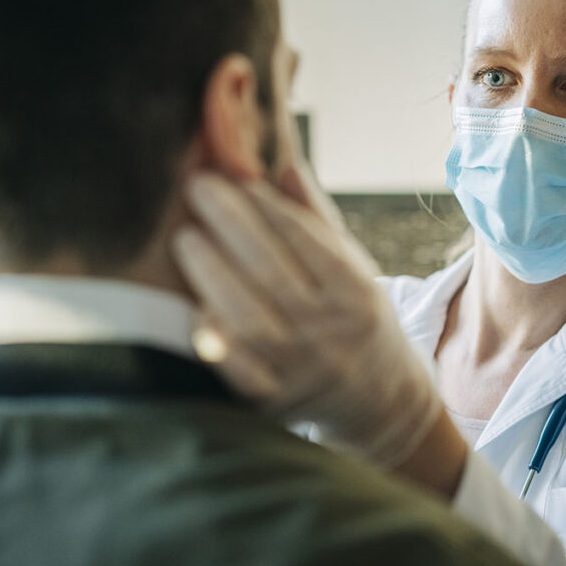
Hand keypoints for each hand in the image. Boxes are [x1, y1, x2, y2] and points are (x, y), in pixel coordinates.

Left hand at [171, 165, 442, 467]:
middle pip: (272, 271)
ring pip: (250, 319)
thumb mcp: (352, 266)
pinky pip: (236, 371)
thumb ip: (314, 218)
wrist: (379, 398)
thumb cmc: (354, 316)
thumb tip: (280, 163)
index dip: (267, 205)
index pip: (307, 240)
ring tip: (185, 237)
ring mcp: (301, 369)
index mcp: (355, 292)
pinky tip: (193, 305)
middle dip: (231, 223)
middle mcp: (331, 331)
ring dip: (212, 274)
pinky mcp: (273, 402)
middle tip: (197, 186)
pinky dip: (214, 338)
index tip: (233, 175)